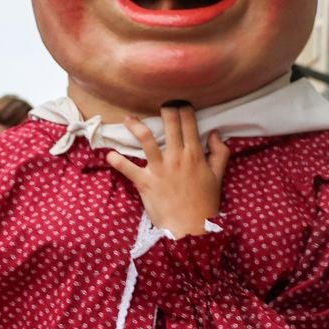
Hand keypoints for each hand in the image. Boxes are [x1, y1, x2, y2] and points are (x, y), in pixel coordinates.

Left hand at [106, 104, 230, 238]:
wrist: (191, 227)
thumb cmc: (205, 203)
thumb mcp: (218, 176)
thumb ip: (220, 153)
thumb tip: (216, 133)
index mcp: (195, 154)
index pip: (189, 123)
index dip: (184, 108)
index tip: (180, 101)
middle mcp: (176, 156)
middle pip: (170, 123)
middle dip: (165, 107)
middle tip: (160, 101)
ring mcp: (159, 168)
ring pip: (146, 139)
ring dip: (135, 126)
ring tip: (127, 119)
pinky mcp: (145, 181)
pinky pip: (127, 168)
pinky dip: (117, 160)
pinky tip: (109, 154)